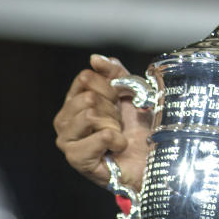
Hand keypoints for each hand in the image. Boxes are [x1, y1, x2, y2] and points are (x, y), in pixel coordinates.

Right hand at [53, 54, 151, 190]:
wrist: (153, 160)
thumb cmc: (140, 129)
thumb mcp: (131, 93)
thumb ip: (115, 73)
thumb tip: (95, 59)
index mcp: (74, 102)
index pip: (85, 78)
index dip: (111, 88)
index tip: (120, 102)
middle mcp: (65, 120)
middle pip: (87, 98)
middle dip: (113, 109)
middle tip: (120, 123)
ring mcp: (67, 141)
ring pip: (90, 115)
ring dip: (114, 125)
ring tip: (118, 135)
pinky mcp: (77, 159)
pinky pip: (100, 136)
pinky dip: (117, 140)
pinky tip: (118, 147)